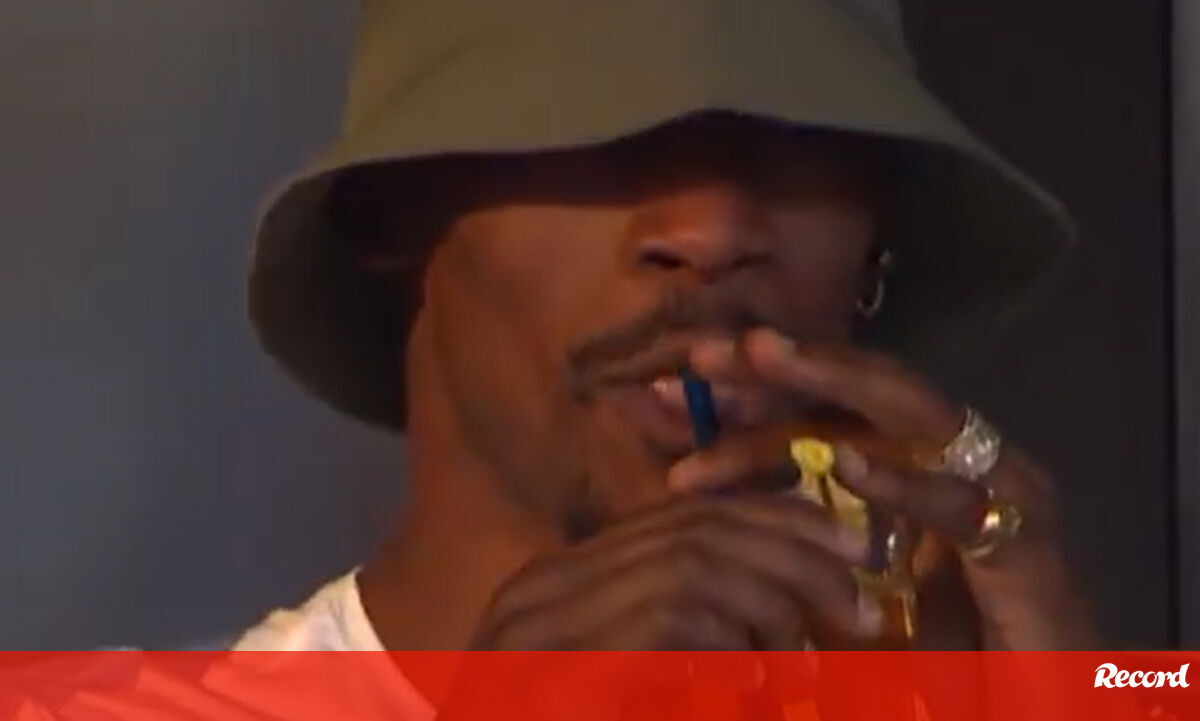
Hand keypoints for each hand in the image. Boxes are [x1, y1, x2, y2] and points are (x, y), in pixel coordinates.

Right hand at [468, 493, 881, 649]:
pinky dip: (727, 645)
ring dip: (769, 602)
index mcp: (563, 578)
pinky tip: (751, 682)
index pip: (683, 517)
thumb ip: (673, 643)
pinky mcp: (559, 663)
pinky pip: (670, 620)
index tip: (843, 547)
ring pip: (691, 564)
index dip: (772, 521)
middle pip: (695, 528)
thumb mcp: (623, 684)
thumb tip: (775, 625)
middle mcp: (548, 583)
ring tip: (808, 658)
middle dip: (791, 554)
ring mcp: (541, 619)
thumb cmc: (562, 720)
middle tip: (856, 596)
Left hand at [667, 328, 1099, 649]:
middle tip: (707, 351)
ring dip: (831, 384)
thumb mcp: (848, 590)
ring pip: (908, 417)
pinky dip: (903, 482)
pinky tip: (847, 464)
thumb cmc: (945, 657)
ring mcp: (1000, 491)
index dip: (756, 398)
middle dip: (785, 365)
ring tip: (761, 355)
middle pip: (861, 394)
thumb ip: (796, 540)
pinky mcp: (1029, 541)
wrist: (1042, 705)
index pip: (830, 415)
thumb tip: (706, 509)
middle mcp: (958, 462)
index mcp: (916, 470)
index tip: (675, 390)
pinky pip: (960, 503)